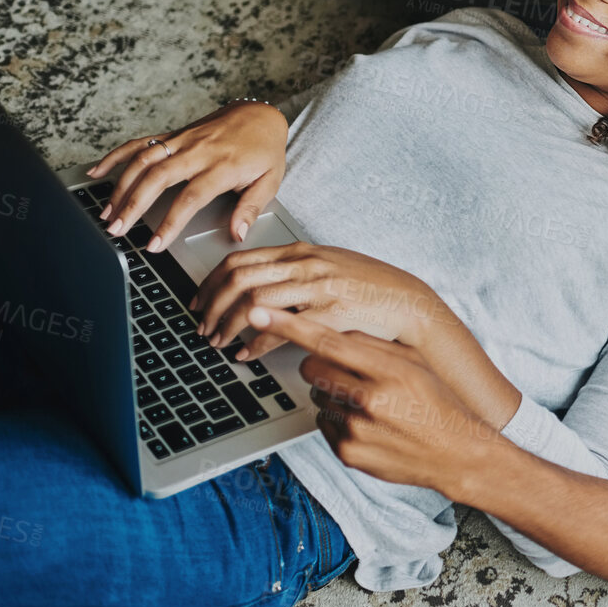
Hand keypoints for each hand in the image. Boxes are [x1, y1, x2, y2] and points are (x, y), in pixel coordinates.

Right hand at [87, 101, 287, 250]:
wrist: (261, 114)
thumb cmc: (265, 150)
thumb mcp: (270, 181)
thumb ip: (251, 208)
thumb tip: (237, 235)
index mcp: (222, 166)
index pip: (190, 198)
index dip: (170, 222)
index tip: (154, 244)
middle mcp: (198, 151)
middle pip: (157, 178)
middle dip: (133, 204)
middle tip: (116, 229)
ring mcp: (182, 140)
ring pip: (143, 160)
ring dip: (120, 185)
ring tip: (106, 211)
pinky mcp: (173, 134)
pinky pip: (140, 143)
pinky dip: (116, 155)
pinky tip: (97, 172)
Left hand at [194, 242, 454, 359]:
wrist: (409, 302)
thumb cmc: (371, 288)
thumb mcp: (328, 266)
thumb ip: (294, 269)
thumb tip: (259, 280)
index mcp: (301, 252)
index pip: (238, 260)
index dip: (209, 283)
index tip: (198, 302)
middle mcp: (306, 265)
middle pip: (238, 279)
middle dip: (212, 307)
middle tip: (203, 328)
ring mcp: (319, 287)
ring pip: (254, 301)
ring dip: (228, 325)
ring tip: (220, 342)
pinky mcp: (332, 312)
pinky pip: (282, 328)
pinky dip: (257, 343)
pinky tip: (247, 354)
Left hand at [249, 306, 497, 497]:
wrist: (456, 454)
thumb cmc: (437, 403)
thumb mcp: (415, 364)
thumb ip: (373, 346)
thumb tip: (332, 334)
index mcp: (389, 370)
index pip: (329, 341)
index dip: (290, 326)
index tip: (260, 313)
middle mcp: (370, 399)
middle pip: (312, 368)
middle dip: (320, 365)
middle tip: (346, 371)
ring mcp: (356, 428)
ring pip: (317, 395)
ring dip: (333, 394)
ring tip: (369, 405)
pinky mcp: (347, 452)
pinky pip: (323, 422)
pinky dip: (338, 420)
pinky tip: (368, 425)